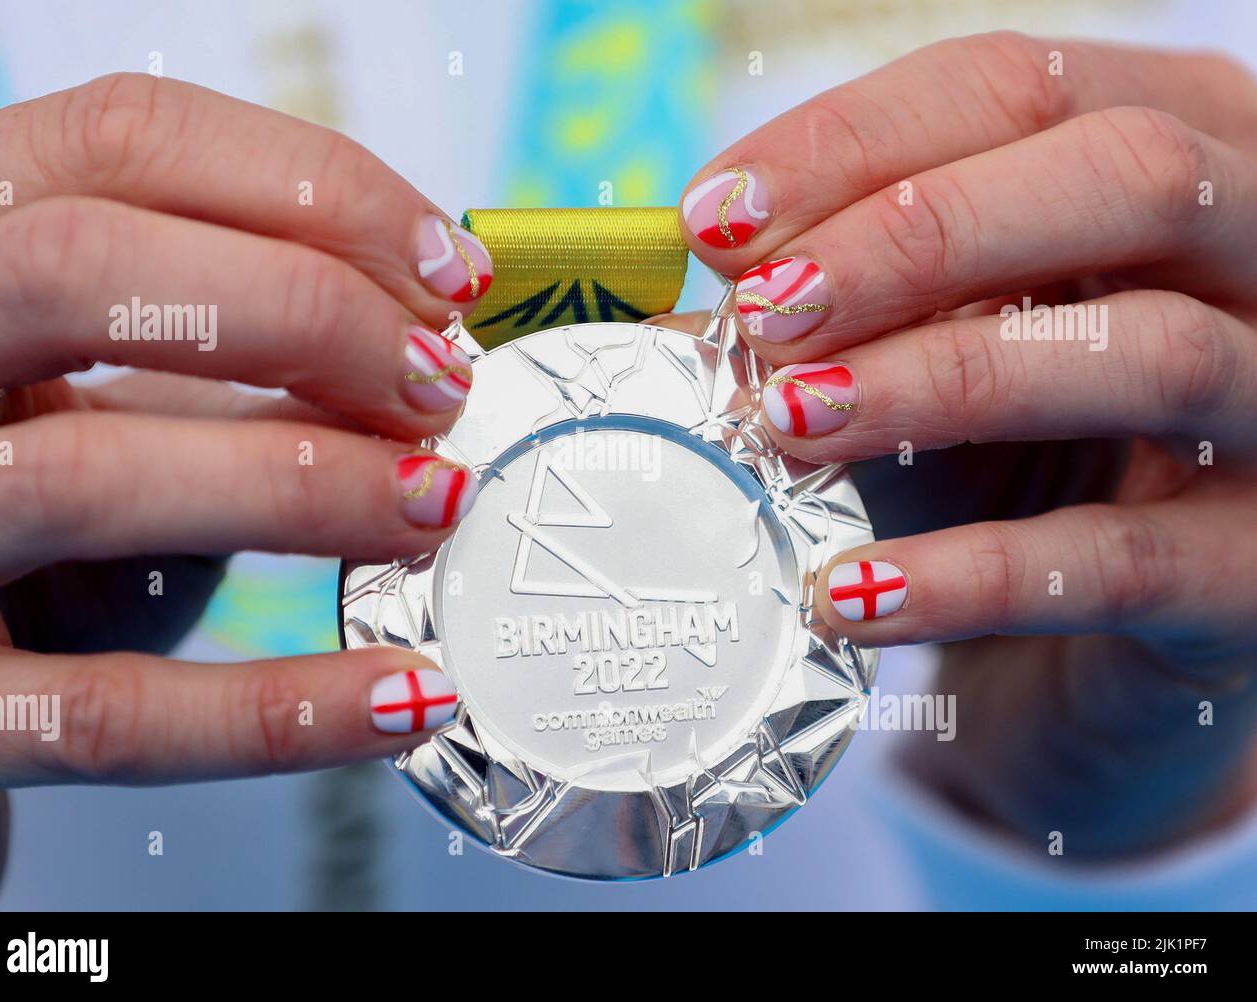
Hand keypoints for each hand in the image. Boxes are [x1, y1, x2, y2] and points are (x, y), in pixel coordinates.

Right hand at [0, 75, 490, 886]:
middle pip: (75, 267)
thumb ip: (233, 352)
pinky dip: (279, 713)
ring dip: (304, 486)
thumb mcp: (110, 398)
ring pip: (82, 477)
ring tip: (436, 503)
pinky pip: (108, 718)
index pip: (116, 141)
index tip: (448, 271)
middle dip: (304, 313)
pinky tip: (405, 699)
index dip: (311, 188)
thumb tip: (425, 340)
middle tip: (441, 384)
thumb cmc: (42, 520)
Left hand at [677, 33, 1256, 855]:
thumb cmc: (1000, 467)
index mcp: (1175, 156)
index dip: (855, 141)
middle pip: (1129, 177)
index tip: (715, 218)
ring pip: (1147, 352)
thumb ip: (836, 305)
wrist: (1088, 651)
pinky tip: (846, 591)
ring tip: (789, 423)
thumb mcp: (920, 349)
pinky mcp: (1250, 576)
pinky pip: (1121, 563)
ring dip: (938, 378)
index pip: (1023, 87)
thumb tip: (671, 304)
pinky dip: (967, 574)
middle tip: (769, 312)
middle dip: (921, 236)